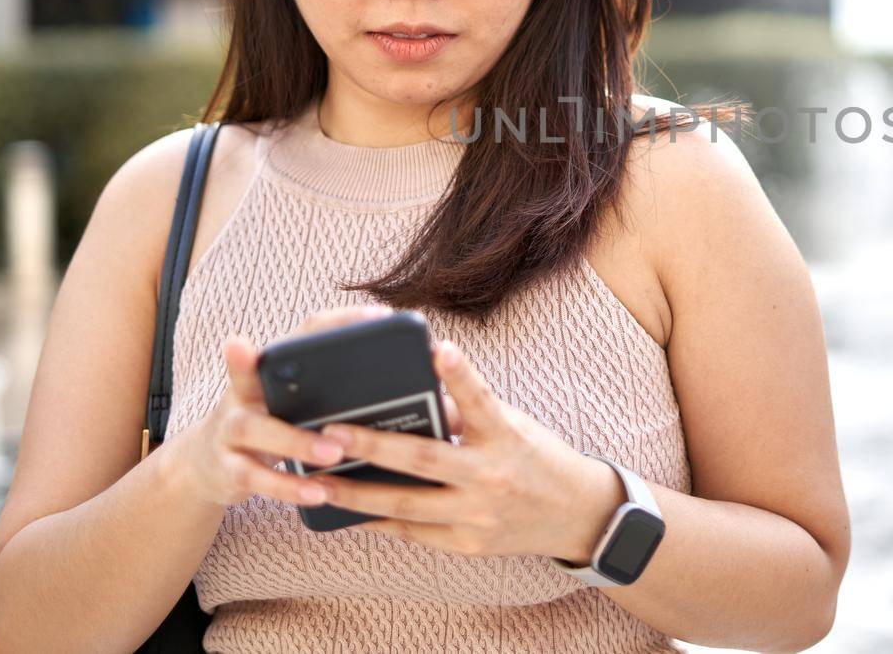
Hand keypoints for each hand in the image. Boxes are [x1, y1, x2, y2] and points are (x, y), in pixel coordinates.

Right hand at [172, 305, 395, 508]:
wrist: (205, 466)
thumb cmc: (270, 425)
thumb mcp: (291, 401)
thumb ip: (330, 386)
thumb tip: (405, 377)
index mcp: (270, 368)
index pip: (303, 333)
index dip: (339, 320)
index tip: (380, 316)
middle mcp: (244, 392)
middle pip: (262, 377)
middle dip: (301, 372)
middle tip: (345, 391)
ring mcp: (230, 430)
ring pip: (258, 430)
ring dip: (297, 442)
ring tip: (334, 454)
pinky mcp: (227, 469)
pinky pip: (256, 478)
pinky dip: (288, 487)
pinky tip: (319, 493)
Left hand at [309, 339, 622, 561]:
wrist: (575, 515)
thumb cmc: (537, 458)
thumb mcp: (514, 426)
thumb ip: (469, 413)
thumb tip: (421, 394)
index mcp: (506, 437)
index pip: (481, 400)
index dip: (459, 375)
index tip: (438, 348)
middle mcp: (491, 476)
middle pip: (424, 460)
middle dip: (373, 445)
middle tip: (330, 432)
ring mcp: (478, 515)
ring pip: (406, 505)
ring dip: (356, 494)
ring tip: (317, 483)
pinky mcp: (467, 544)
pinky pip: (412, 532)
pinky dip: (378, 520)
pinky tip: (345, 512)